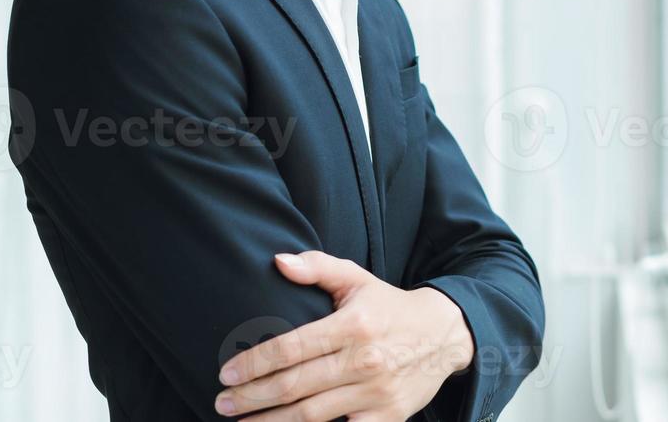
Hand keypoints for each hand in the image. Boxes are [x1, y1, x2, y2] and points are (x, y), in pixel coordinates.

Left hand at [214, 250, 474, 420]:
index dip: (254, 363)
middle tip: (223, 403)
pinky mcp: (388, 418)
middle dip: (252, 398)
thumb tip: (278, 262)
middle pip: (294, 386)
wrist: (444, 336)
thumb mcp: (358, 280)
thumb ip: (317, 267)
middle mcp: (365, 360)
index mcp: (353, 325)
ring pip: (311, 416)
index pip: (292, 348)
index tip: (227, 374)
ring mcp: (376, 393)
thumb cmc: (390, 308)